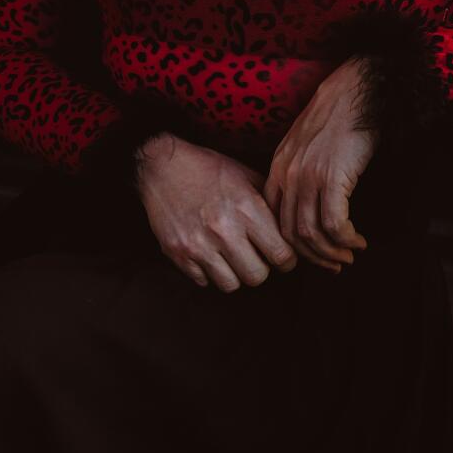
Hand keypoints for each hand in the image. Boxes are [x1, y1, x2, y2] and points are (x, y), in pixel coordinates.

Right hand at [135, 133, 298, 292]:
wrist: (162, 167)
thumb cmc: (208, 169)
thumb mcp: (246, 176)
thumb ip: (269, 203)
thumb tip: (290, 230)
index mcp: (247, 209)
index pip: (281, 254)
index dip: (287, 260)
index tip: (282, 257)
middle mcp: (224, 230)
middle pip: (257, 276)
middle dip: (260, 268)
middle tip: (255, 256)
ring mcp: (198, 245)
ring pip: (230, 285)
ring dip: (234, 273)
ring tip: (231, 256)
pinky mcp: (178, 255)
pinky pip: (204, 282)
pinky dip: (209, 272)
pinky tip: (209, 253)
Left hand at [262, 57, 377, 273]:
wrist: (354, 91)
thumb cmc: (336, 116)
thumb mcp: (304, 144)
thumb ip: (298, 171)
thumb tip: (307, 205)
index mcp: (278, 168)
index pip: (275, 220)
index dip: (294, 245)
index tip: (314, 254)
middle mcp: (288, 175)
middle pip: (291, 234)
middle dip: (314, 257)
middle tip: (336, 264)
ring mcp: (308, 176)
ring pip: (311, 234)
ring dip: (332, 252)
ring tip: (350, 254)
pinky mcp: (332, 177)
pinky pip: (333, 224)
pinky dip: (346, 239)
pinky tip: (358, 240)